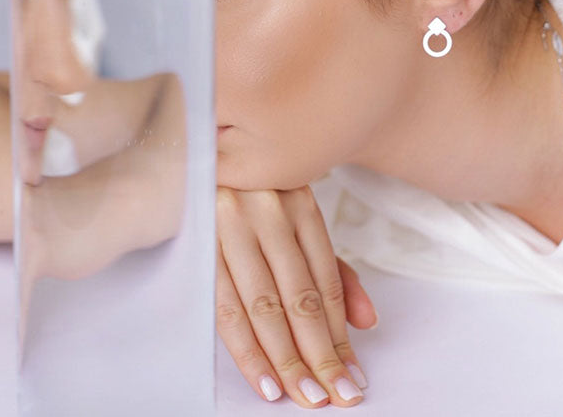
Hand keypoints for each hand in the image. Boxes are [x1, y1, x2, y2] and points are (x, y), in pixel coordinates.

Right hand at [216, 185, 376, 407]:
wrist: (195, 167)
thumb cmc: (256, 205)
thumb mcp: (297, 226)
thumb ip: (334, 271)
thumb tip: (367, 322)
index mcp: (301, 204)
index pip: (326, 281)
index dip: (341, 333)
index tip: (353, 374)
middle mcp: (269, 213)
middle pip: (300, 297)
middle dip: (320, 355)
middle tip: (338, 396)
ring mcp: (231, 228)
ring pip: (265, 308)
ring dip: (287, 360)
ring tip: (308, 396)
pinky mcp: (200, 247)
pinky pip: (226, 309)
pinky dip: (248, 351)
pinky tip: (266, 382)